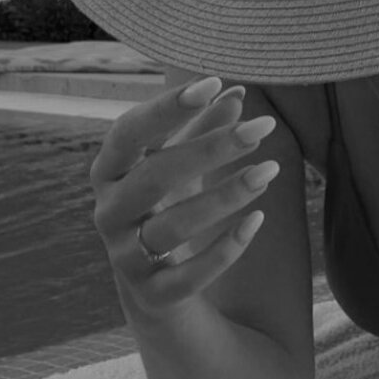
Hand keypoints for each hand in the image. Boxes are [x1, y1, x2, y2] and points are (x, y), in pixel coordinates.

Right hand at [90, 77, 279, 316]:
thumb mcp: (179, 166)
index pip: (129, 132)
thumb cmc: (165, 207)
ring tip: (271, 170)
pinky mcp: (153, 295)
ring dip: (225, 196)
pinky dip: (224, 250)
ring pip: (173, 226)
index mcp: (108, 172)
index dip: (167, 107)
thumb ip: (202, 128)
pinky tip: (257, 221)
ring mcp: (126, 256)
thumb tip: (237, 92)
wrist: (154, 289)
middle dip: (210, 149)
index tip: (214, 84)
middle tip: (262, 127)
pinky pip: (188, 276)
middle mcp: (109, 212)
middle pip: (154, 176)